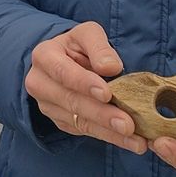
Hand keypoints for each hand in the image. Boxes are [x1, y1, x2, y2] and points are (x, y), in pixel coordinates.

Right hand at [24, 22, 145, 153]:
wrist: (65, 61)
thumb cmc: (77, 46)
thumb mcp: (88, 34)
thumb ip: (99, 47)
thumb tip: (111, 67)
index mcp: (44, 56)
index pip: (63, 72)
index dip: (84, 83)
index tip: (106, 93)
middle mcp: (40, 83)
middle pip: (71, 101)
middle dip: (101, 114)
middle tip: (127, 124)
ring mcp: (48, 106)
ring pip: (79, 121)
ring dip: (109, 132)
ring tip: (135, 139)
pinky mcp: (61, 121)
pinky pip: (85, 131)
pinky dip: (110, 137)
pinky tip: (130, 141)